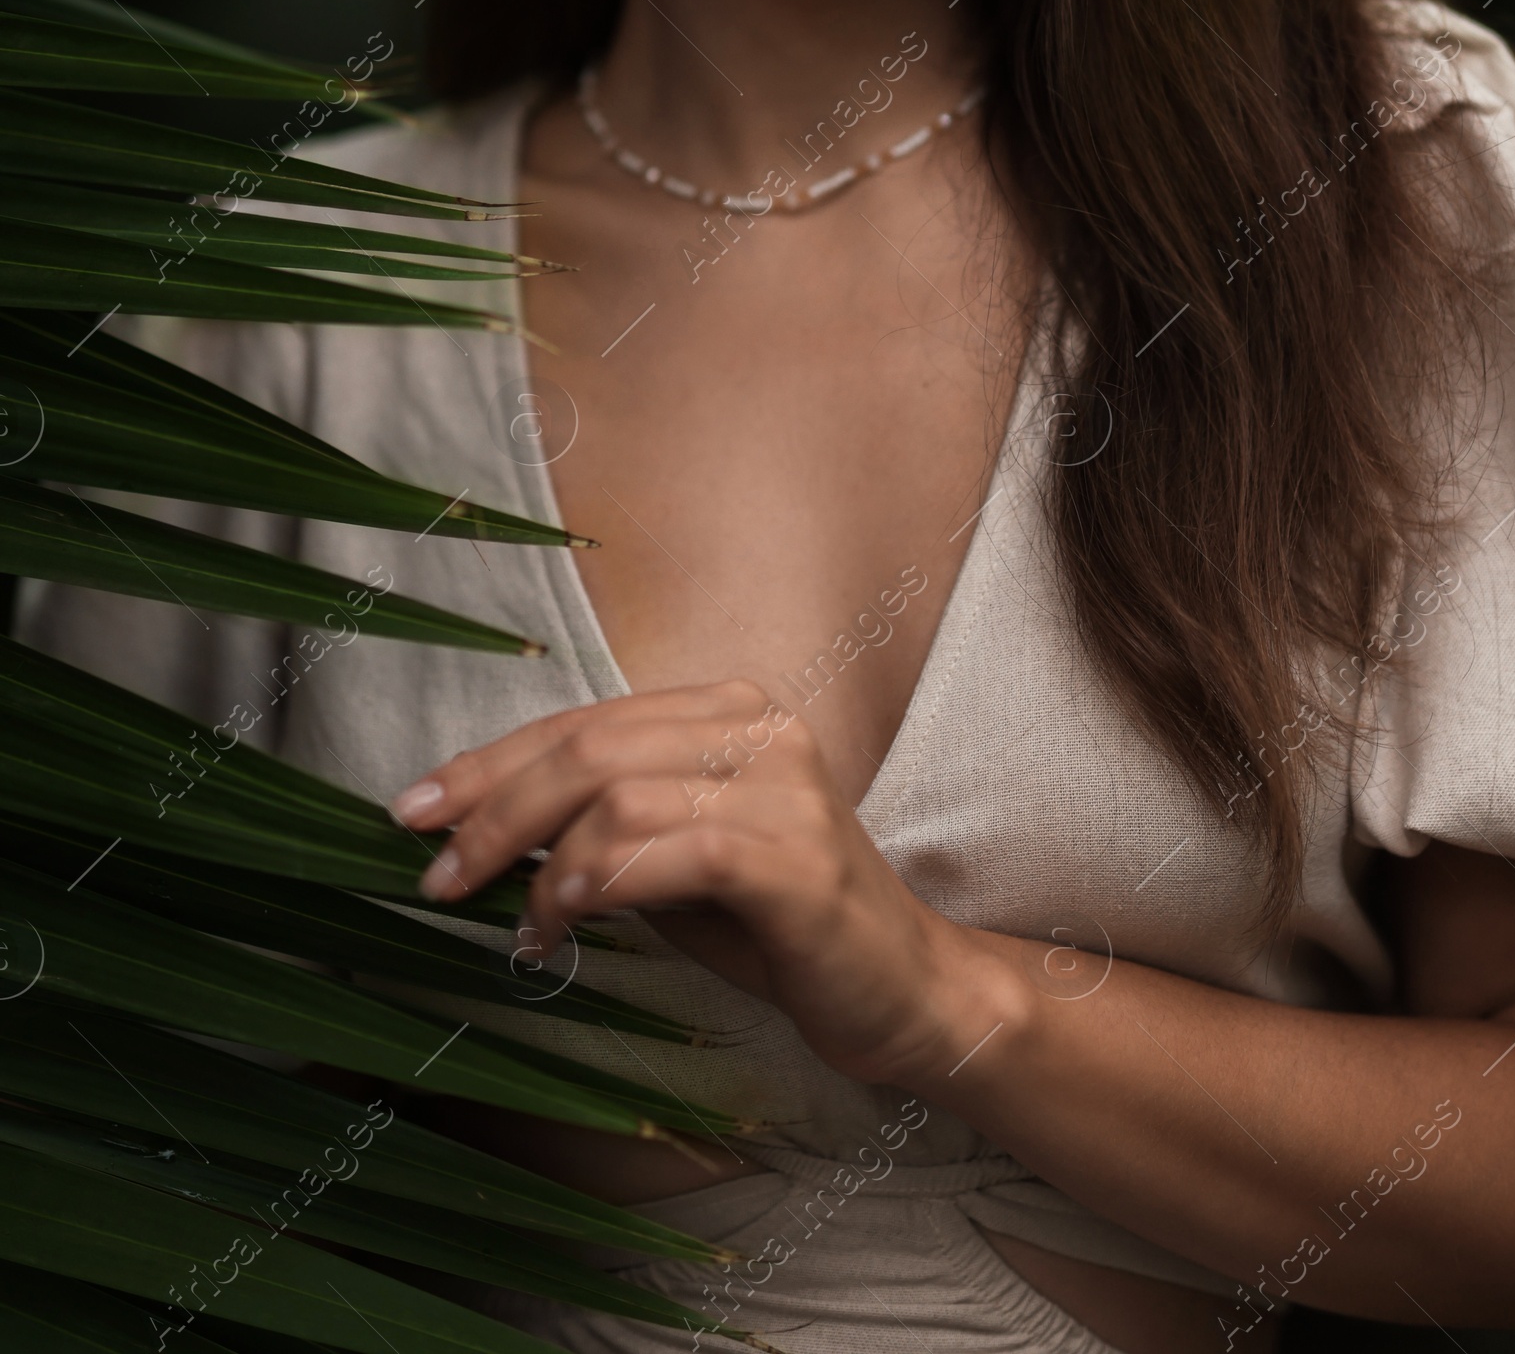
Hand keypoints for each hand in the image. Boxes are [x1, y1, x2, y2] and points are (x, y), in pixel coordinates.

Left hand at [389, 678, 1012, 1084]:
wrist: (907, 993)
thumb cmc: (781, 930)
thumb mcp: (678, 862)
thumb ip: (604, 826)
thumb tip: (482, 826)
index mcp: (731, 711)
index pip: (586, 720)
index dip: (492, 761)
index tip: (416, 807)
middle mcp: (762, 729)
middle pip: (591, 746)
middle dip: (496, 808)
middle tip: (436, 871)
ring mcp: (784, 789)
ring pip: (618, 794)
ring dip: (541, 864)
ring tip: (518, 925)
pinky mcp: (795, 860)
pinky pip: (670, 851)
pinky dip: (598, 882)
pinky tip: (562, 919)